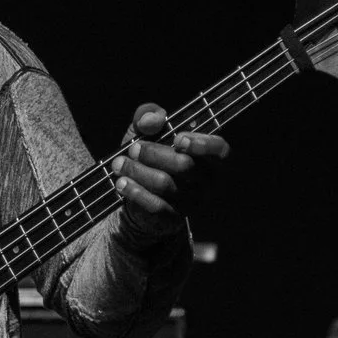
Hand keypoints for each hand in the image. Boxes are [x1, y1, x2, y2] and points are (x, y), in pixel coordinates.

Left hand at [109, 105, 228, 246]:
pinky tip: (121, 183)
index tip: (178, 138)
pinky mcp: (173, 219)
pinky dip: (136, 192)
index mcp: (209, 157)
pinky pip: (156, 206)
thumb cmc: (151, 157)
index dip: (202, 144)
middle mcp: (206, 181)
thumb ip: (148, 118)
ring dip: (138, 171)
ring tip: (118, 163)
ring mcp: (191, 202)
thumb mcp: (147, 133)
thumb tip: (151, 119)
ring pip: (167, 185)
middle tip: (133, 148)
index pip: (219, 150)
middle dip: (154, 154)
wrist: (140, 195)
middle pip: (185, 166)